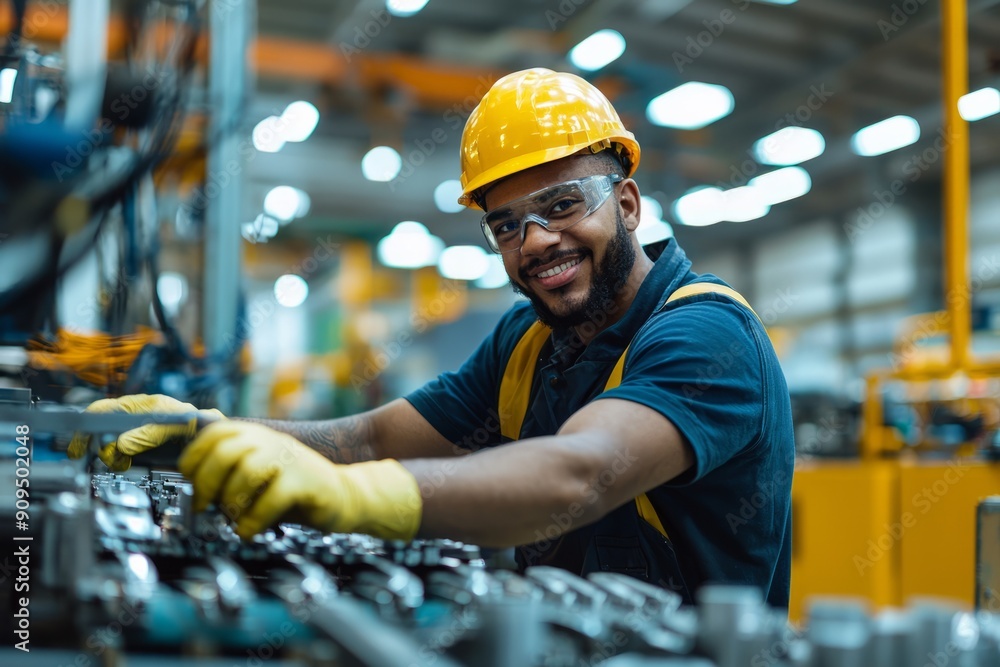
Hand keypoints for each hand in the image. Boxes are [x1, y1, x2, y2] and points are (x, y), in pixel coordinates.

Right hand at [67, 394, 225, 471]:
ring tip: (118, 462)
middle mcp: (132, 417)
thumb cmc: (192, 422)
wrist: (207, 435)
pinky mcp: (139, 447)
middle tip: (95, 458)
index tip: (78, 445)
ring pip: (109, 444)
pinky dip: (118, 461)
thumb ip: (146, 435)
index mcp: (137, 405)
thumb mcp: (170, 426)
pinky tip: (124, 464)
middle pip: (101, 429)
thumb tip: (120, 446)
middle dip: (96, 444)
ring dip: (109, 455)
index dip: (86, 426)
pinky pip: (120, 454)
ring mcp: (134, 432)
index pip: (102, 410)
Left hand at [177, 421, 421, 539]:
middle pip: (226, 451)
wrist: (346, 496)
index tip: (189, 481)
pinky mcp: (307, 481)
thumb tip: (192, 488)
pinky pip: (271, 498)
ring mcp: (291, 459)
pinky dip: (253, 519)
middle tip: (204, 505)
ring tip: (231, 518)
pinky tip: (249, 531)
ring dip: (231, 501)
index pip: (216, 433)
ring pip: (247, 471)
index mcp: (258, 435)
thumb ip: (230, 474)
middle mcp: (273, 441)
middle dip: (207, 482)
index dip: (195, 457)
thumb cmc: (294, 491)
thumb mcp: (259, 474)